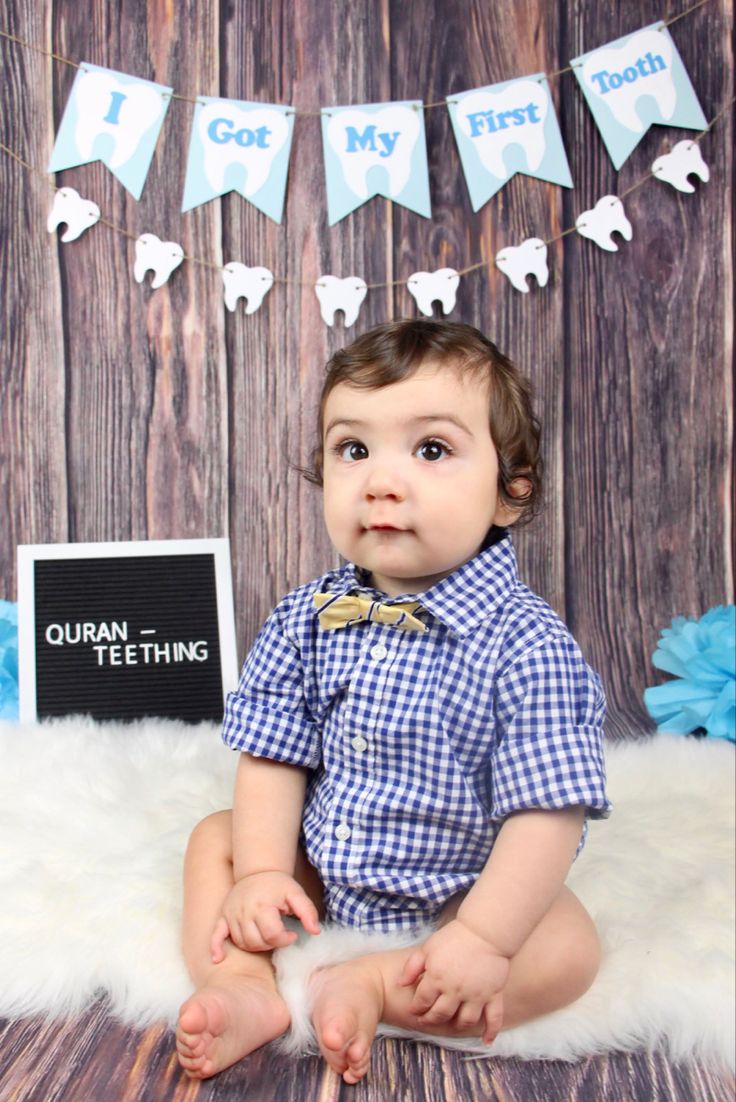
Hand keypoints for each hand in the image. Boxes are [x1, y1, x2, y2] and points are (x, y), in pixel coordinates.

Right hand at [210, 870, 320, 960]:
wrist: (258, 870)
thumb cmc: (279, 885)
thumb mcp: (297, 894)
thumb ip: (308, 912)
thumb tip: (315, 931)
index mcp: (262, 905)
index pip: (272, 935)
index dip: (285, 939)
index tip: (292, 934)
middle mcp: (244, 910)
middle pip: (256, 942)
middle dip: (272, 943)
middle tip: (280, 935)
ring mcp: (232, 914)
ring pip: (242, 942)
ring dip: (256, 945)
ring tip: (267, 936)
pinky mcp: (223, 916)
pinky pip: (216, 935)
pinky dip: (216, 947)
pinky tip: (217, 959)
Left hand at [398, 919, 508, 1042]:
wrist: (484, 930)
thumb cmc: (454, 937)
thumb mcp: (428, 947)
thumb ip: (412, 966)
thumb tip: (401, 984)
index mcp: (437, 978)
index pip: (422, 1002)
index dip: (416, 1009)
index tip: (414, 1011)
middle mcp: (456, 990)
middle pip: (441, 1014)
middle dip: (431, 1020)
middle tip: (427, 1020)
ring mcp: (476, 995)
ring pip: (465, 1021)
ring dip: (456, 1026)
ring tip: (451, 1025)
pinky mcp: (493, 995)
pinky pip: (494, 1018)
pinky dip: (491, 1032)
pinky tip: (486, 1041)